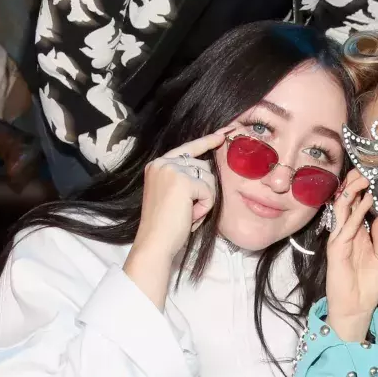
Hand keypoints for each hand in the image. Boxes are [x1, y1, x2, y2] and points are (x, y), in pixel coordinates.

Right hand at [130, 127, 229, 263]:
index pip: (187, 148)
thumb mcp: (173, 195)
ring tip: (187, 214)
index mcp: (157, 165)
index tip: (222, 133)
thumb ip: (184, 178)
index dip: (206, 142)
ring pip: (209, 179)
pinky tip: (190, 216)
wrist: (155, 243)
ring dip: (205, 200)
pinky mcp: (183, 181)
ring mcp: (172, 170)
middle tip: (187, 211)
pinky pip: (210, 191)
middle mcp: (162, 163)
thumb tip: (209, 168)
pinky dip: (205, 207)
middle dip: (204, 190)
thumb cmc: (166, 226)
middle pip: (204, 166)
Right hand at [324, 171, 377, 341]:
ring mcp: (340, 239)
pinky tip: (365, 200)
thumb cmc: (370, 285)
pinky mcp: (336, 249)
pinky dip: (356, 213)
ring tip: (365, 177)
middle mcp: (348, 232)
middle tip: (368, 168)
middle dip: (356, 183)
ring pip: (343, 208)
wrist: (357, 308)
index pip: (360, 204)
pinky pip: (346, 226)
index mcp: (359, 232)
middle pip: (349, 200)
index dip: (366, 188)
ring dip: (353, 191)